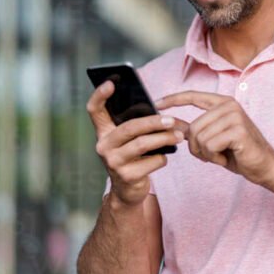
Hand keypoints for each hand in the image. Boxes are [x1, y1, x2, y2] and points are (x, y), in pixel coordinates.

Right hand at [86, 80, 187, 205]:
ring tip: (179, 136)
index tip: (111, 82)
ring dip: (164, 139)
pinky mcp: (126, 177)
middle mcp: (103, 146)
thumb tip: (159, 110)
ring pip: (142, 144)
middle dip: (153, 122)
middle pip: (129, 128)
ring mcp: (113, 162)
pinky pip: (151, 162)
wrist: (128, 191)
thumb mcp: (128, 140)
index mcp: (103, 132)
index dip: (100, 95)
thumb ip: (134, 125)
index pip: (94, 110)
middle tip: (172, 120)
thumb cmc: (132, 157)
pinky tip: (165, 157)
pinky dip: (162, 158)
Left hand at [155, 91, 273, 184]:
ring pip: (200, 138)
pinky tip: (226, 157)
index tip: (156, 103)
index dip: (173, 99)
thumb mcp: (211, 138)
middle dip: (196, 147)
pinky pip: (209, 145)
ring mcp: (234, 116)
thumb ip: (192, 128)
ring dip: (206, 154)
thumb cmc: (237, 152)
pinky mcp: (238, 130)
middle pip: (193, 127)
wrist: (264, 166)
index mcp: (222, 102)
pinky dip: (214, 157)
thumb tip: (168, 121)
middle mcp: (229, 105)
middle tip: (211, 155)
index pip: (193, 96)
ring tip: (220, 155)